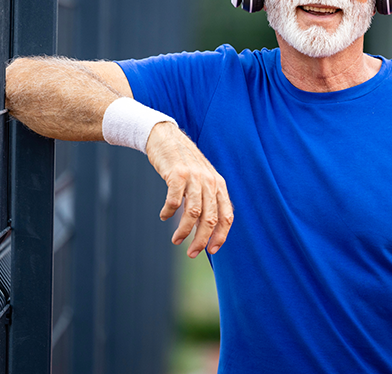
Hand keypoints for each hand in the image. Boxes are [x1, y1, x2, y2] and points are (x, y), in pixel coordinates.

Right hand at [146, 122, 233, 257]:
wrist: (166, 137)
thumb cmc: (183, 163)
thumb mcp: (202, 178)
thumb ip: (207, 198)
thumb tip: (206, 229)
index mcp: (218, 185)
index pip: (226, 216)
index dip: (221, 236)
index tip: (212, 251)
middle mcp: (209, 181)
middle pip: (210, 219)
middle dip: (201, 240)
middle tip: (192, 254)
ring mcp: (193, 177)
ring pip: (193, 213)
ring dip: (184, 231)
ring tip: (176, 241)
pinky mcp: (176, 174)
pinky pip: (174, 200)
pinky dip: (169, 212)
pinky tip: (164, 216)